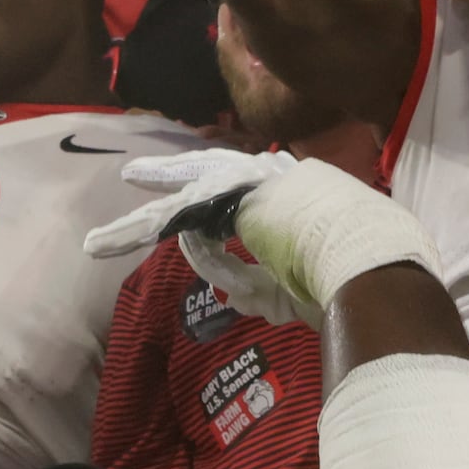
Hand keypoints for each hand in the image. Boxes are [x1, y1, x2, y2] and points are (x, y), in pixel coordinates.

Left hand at [83, 149, 435, 326]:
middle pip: (210, 176)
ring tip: (100, 239)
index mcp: (299, 200)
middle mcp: (276, 181)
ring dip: (139, 220)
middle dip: (172, 176)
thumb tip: (226, 292)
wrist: (368, 262)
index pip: (246, 203)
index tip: (203, 253)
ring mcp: (257, 181)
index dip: (215, 226)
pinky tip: (110, 244)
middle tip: (135, 177)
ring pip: (185, 195)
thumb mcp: (292, 290)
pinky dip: (143, 232)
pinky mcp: (232, 193)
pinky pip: (178, 216)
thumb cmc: (346, 281)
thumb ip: (257, 287)